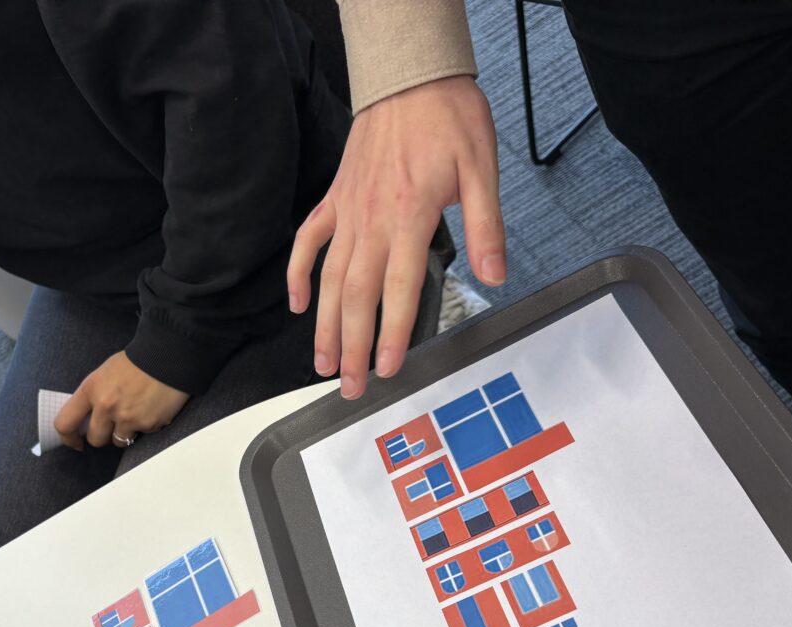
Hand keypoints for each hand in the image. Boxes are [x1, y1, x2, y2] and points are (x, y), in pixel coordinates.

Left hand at [55, 351, 189, 449]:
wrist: (167, 355)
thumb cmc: (136, 362)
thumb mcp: (104, 374)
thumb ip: (94, 396)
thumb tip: (88, 419)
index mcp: (91, 390)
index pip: (65, 423)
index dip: (68, 438)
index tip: (75, 442)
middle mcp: (106, 406)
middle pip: (95, 439)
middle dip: (103, 435)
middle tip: (113, 424)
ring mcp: (127, 418)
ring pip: (119, 441)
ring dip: (125, 433)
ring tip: (135, 413)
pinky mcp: (148, 424)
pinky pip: (142, 435)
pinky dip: (146, 425)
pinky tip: (151, 408)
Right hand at [288, 75, 504, 398]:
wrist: (411, 76)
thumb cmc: (448, 118)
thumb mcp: (482, 170)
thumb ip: (486, 227)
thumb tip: (494, 275)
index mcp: (409, 216)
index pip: (398, 289)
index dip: (390, 334)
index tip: (386, 367)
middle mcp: (372, 219)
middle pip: (355, 296)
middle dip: (350, 346)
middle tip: (349, 385)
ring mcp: (348, 210)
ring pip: (329, 279)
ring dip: (324, 325)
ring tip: (322, 362)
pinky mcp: (335, 198)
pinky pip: (309, 242)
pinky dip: (299, 274)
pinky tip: (297, 304)